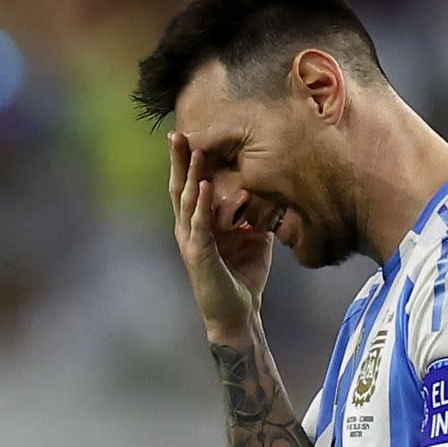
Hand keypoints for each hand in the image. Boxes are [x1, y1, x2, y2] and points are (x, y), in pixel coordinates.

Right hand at [168, 132, 273, 340]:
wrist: (240, 313)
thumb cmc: (243, 274)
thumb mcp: (254, 236)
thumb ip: (255, 213)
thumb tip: (271, 189)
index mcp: (199, 223)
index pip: (190, 186)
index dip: (187, 162)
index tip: (188, 134)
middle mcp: (189, 229)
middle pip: (180, 187)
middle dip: (179, 160)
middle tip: (176, 133)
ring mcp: (191, 241)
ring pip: (187, 201)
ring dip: (190, 175)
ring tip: (193, 150)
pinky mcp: (199, 255)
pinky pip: (199, 226)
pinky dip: (201, 205)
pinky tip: (203, 186)